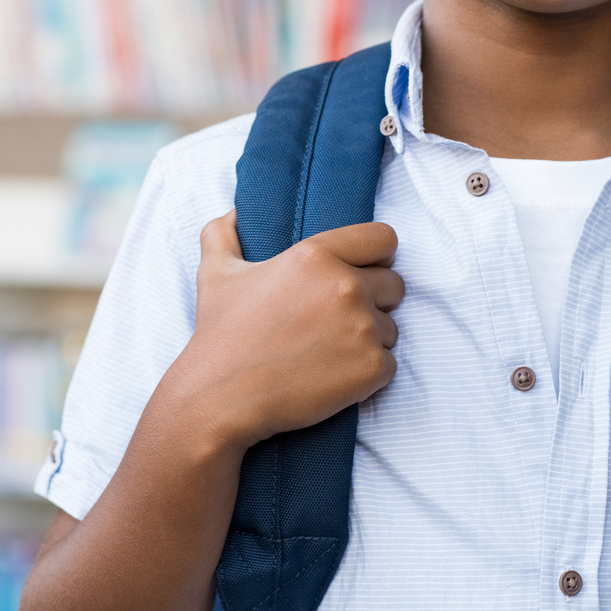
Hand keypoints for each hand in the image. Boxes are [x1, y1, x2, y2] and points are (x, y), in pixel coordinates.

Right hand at [167, 210, 403, 451]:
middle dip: (374, 300)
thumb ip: (224, 233)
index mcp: (316, 255)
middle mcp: (345, 286)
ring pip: (391, 328)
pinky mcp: (371, 368)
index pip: (383, 239)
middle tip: (337, 320)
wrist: (221, 398)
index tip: (363, 271)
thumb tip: (235, 212)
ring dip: (368, 339)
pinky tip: (333, 376)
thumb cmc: (220, 335)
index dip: (377, 256)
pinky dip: (368, 373)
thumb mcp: (215, 274)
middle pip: (395, 284)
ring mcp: (362, 328)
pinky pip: (389, 365)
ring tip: (328, 351)